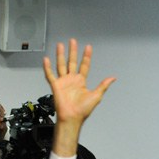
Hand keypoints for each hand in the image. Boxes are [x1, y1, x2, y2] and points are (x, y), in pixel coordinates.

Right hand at [43, 39, 115, 156]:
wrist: (72, 117)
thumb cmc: (83, 110)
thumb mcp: (97, 95)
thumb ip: (103, 85)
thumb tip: (113, 78)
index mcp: (81, 82)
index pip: (84, 65)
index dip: (86, 56)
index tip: (88, 47)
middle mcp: (72, 80)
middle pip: (72, 62)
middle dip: (73, 51)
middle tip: (73, 41)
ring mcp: (63, 82)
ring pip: (61, 65)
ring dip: (60, 55)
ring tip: (60, 45)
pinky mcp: (55, 86)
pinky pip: (50, 75)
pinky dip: (47, 67)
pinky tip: (46, 59)